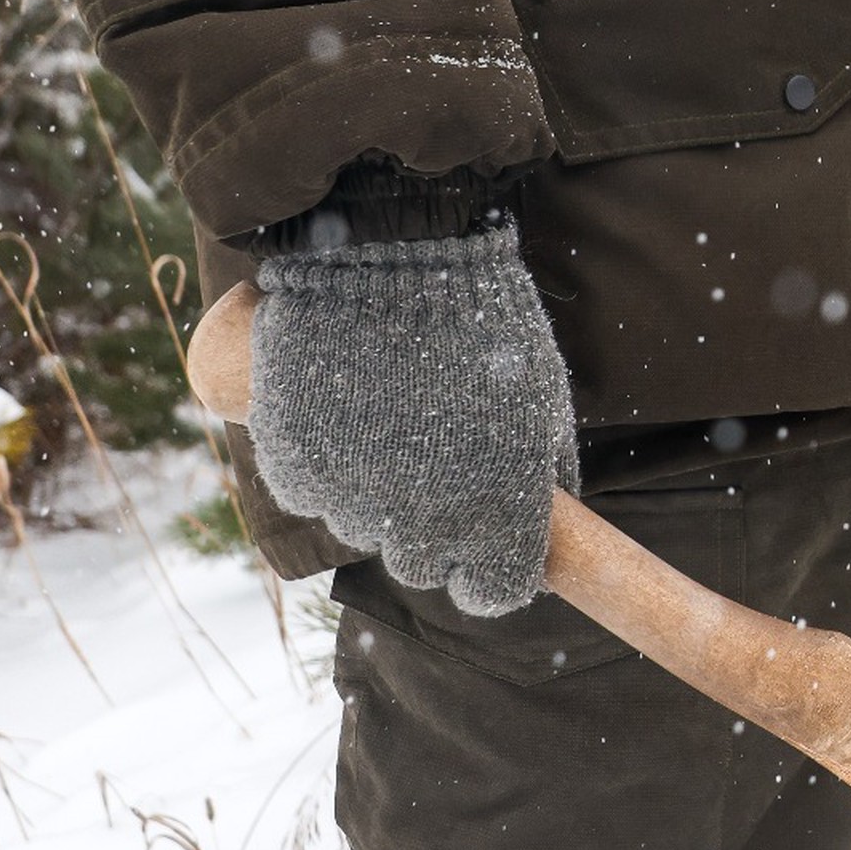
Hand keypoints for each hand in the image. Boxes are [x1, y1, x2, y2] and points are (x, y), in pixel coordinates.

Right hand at [247, 224, 578, 615]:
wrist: (394, 257)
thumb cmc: (483, 322)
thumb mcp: (541, 398)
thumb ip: (544, 470)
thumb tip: (557, 518)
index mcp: (497, 510)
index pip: (494, 592)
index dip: (490, 574)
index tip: (487, 554)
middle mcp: (424, 518)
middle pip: (421, 566)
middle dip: (430, 530)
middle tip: (432, 468)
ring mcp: (352, 492)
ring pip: (360, 525)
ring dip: (374, 491)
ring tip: (388, 417)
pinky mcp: (293, 460)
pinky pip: (310, 487)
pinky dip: (323, 461)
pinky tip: (342, 410)